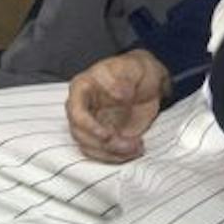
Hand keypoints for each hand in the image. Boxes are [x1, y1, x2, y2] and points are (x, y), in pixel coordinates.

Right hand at [65, 49, 171, 163]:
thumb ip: (124, 78)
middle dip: (105, 144)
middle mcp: (81, 108)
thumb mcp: (132, 66)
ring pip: (90, 148)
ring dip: (113, 153)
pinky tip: (134, 150)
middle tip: (130, 143)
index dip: (89, 127)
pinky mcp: (102, 137)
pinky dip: (117, 157)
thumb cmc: (135, 70)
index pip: (76, 111)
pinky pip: (101, 153)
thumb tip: (120, 94)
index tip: (108, 135)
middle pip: (80, 134)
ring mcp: (90, 124)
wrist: (147, 83)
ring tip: (137, 146)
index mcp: (82, 87)